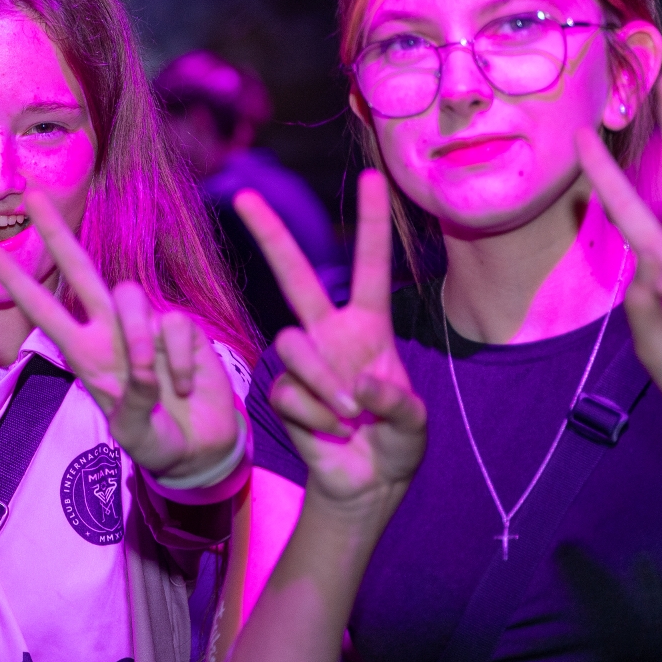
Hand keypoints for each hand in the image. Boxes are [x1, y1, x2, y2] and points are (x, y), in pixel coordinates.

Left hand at [0, 194, 238, 482]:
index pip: (43, 308)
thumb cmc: (156, 439)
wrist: (200, 446)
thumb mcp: (134, 434)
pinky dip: (180, 362)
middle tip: (31, 196)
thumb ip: (131, 404)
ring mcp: (147, 324)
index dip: (16, 279)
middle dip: (56, 233)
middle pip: (80, 269)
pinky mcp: (183, 327)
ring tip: (154, 382)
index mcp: (85, 352)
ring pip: (130, 296)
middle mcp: (111, 329)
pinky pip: (175, 325)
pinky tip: (186, 387)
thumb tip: (141, 369)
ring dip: (139, 338)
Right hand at [235, 170, 425, 510]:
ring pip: (293, 346)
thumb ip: (395, 403)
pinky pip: (289, 392)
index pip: (369, 265)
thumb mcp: (414, 424)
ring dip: (325, 385)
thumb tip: (358, 387)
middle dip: (270, 234)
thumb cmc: (395, 445)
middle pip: (294, 274)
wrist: (365, 485)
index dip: (370, 222)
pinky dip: (316, 417)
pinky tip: (332, 432)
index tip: (371, 176)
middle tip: (246, 195)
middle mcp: (330, 334)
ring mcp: (303, 362)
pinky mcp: (283, 393)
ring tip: (349, 416)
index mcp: (369, 326)